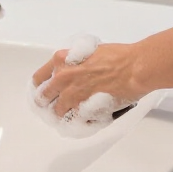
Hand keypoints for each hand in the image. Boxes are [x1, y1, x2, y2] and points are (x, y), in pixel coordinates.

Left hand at [31, 42, 148, 118]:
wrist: (133, 68)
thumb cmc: (118, 56)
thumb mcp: (88, 51)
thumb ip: (74, 63)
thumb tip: (73, 71)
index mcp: (62, 61)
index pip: (39, 78)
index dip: (41, 85)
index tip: (44, 90)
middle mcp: (63, 79)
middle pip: (43, 97)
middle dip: (49, 101)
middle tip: (56, 103)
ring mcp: (72, 96)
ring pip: (58, 112)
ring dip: (64, 112)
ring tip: (74, 111)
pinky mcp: (84, 110)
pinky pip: (74, 120)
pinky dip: (78, 120)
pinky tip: (86, 116)